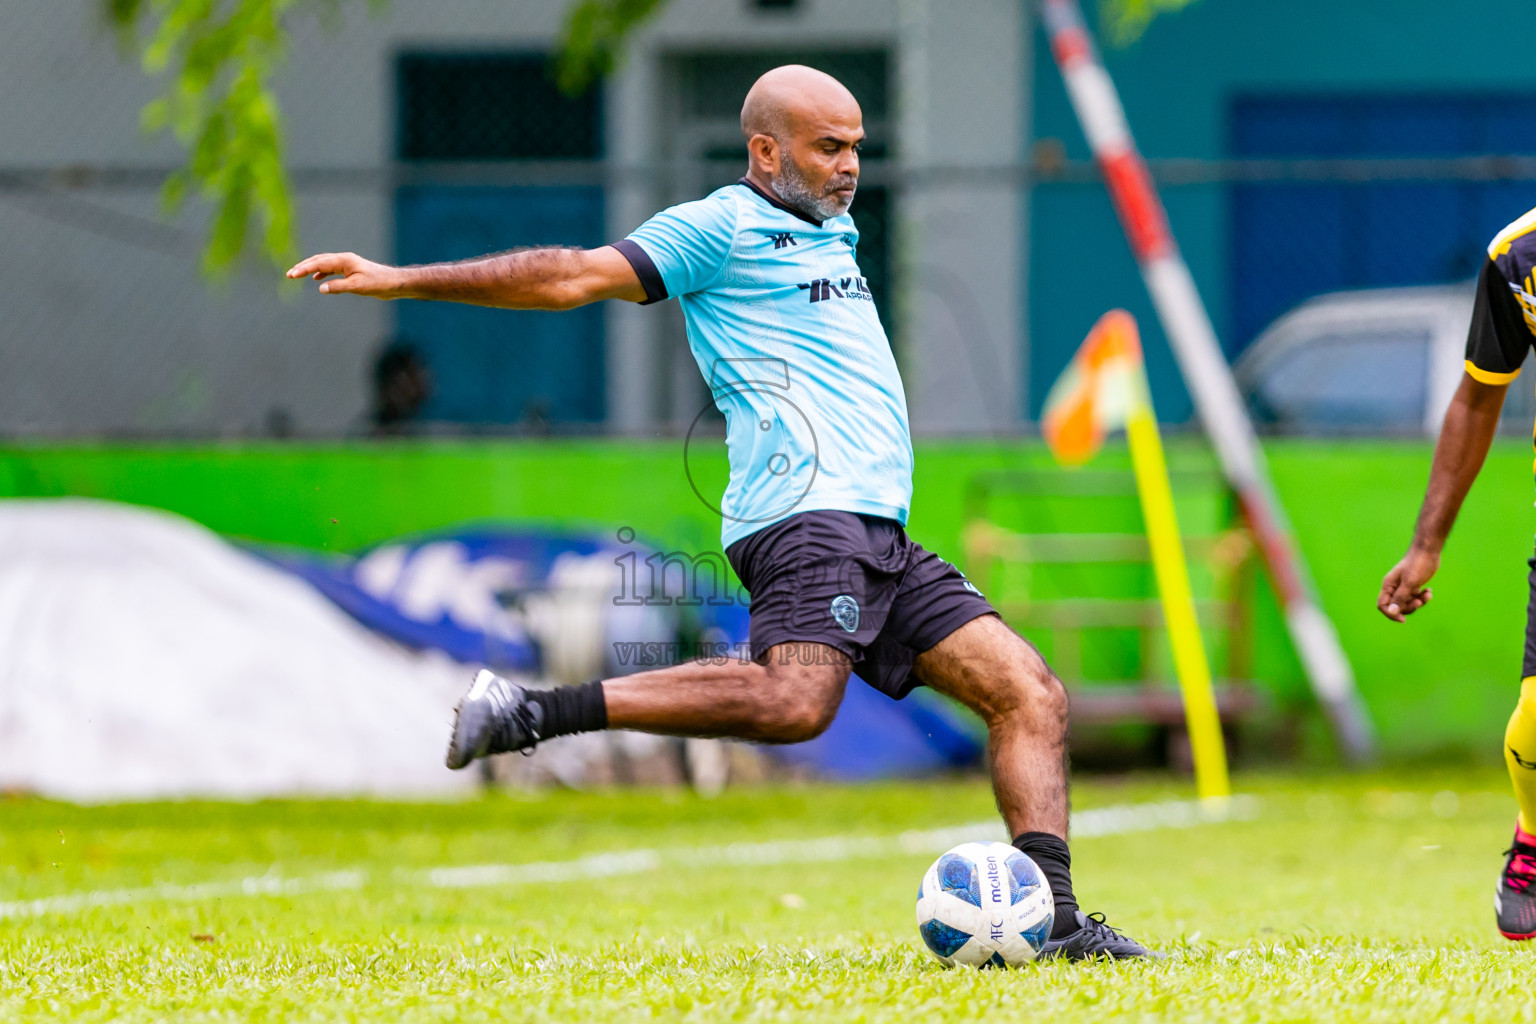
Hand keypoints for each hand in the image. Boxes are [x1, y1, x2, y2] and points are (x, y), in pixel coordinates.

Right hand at [286, 252, 404, 297]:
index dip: (304, 268)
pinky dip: (322, 273)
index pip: (319, 263)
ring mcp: (347, 264)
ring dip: (311, 269)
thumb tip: (321, 288)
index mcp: (344, 260)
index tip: (292, 274)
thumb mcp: (357, 287)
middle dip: (303, 267)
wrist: (394, 283)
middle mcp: (344, 259)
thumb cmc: (378, 283)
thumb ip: (339, 287)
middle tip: (289, 274)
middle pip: (319, 260)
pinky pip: (332, 269)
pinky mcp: (351, 271)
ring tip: (297, 274)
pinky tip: (317, 279)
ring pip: (324, 264)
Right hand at [1377, 547, 1438, 621]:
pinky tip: (1429, 591)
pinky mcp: (1413, 586)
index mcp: (1388, 586)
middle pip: (1397, 607)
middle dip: (1409, 607)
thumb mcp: (1409, 583)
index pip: (1383, 605)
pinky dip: (1423, 597)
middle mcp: (1394, 588)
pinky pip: (1416, 598)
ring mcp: (1404, 587)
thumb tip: (1392, 612)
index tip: (1403, 619)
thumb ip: (1400, 598)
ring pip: (1408, 604)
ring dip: (1418, 602)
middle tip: (1419, 602)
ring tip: (1427, 594)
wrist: (1427, 552)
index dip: (1391, 614)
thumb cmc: (1417, 565)